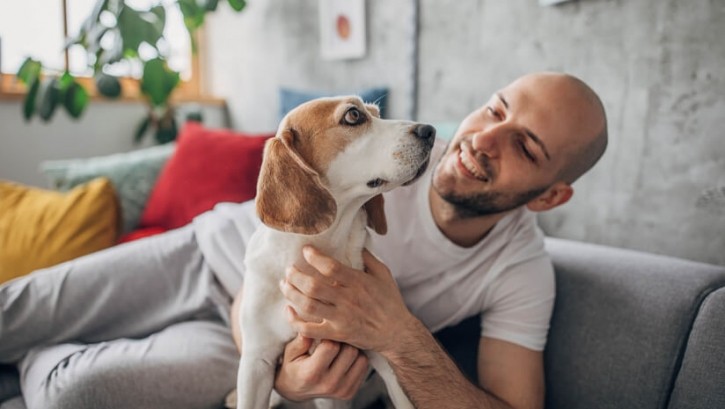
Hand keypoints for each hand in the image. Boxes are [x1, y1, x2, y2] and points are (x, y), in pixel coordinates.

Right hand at [274, 334, 368, 400]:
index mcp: (311, 374)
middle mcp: (329, 384)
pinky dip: (357, 358)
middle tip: (335, 336)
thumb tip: (308, 319)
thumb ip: (302, 338)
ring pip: (360, 358)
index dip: (329, 334)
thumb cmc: (293, 366)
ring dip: (352, 348)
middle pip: (350, 351)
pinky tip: (345, 355)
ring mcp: (341, 390)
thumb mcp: (291, 351)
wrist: (296, 390)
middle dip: (343, 340)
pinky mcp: (350, 392)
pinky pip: (364, 367)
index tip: (325, 330)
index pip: (331, 346)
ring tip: (341, 345)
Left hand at [279, 246, 416, 353]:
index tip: (306, 250)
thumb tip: (354, 240)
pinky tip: (288, 310)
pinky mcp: (336, 334)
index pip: (331, 268)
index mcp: (359, 283)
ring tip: (284, 284)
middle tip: (289, 268)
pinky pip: (310, 330)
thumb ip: (367, 257)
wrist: (397, 333)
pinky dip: (295, 321)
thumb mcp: (384, 274)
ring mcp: (341, 318)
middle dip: (296, 275)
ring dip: (291, 293)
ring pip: (308, 306)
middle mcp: (348, 300)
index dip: (314, 257)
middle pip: (313, 286)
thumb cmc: (390, 301)